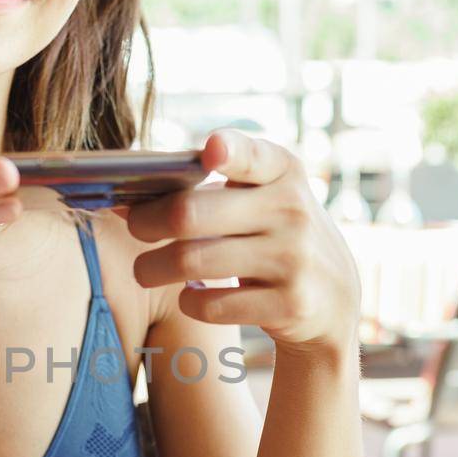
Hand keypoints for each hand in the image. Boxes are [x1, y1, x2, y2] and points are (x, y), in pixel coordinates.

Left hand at [126, 129, 360, 354]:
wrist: (332, 295)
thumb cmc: (273, 233)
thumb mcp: (261, 197)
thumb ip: (206, 188)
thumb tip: (125, 200)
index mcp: (282, 171)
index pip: (252, 155)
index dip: (229, 151)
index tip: (210, 152)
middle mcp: (292, 210)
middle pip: (189, 213)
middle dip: (146, 222)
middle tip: (134, 228)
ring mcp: (293, 259)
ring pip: (191, 262)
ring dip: (152, 267)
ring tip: (145, 270)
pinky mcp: (289, 304)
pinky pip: (210, 304)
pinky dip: (189, 301)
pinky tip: (190, 295)